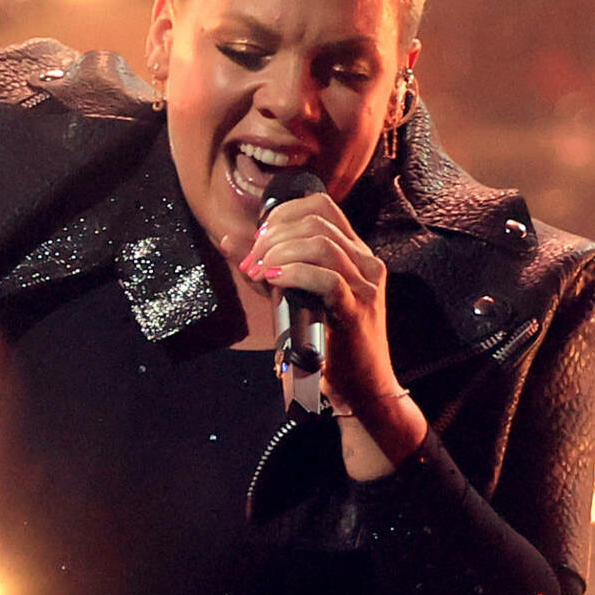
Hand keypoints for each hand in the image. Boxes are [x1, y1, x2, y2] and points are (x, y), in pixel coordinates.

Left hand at [240, 193, 426, 472]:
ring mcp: (366, 284)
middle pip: (316, 221)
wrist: (362, 389)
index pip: (321, 206)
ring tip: (260, 273)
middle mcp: (366, 262)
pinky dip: (294, 274)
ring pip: (320, 245)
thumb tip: (228, 241)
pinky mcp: (358, 309)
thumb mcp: (292, 297)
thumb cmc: (328, 345)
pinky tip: (274, 282)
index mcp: (355, 252)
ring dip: (279, 254)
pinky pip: (326, 278)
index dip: (282, 214)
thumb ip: (264, 268)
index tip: (258, 240)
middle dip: (273, 237)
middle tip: (251, 262)